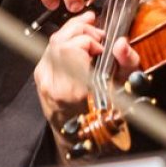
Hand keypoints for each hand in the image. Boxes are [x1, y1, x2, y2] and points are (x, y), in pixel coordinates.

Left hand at [34, 11, 141, 125]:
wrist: (78, 137)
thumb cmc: (102, 117)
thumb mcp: (124, 90)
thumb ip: (126, 63)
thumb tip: (120, 44)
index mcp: (71, 90)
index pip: (71, 48)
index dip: (89, 40)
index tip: (102, 48)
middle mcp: (52, 84)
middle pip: (59, 39)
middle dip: (82, 29)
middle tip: (99, 34)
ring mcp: (42, 79)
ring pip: (53, 41)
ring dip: (73, 31)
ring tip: (91, 32)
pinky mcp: (39, 76)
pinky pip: (50, 48)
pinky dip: (66, 39)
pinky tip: (79, 40)